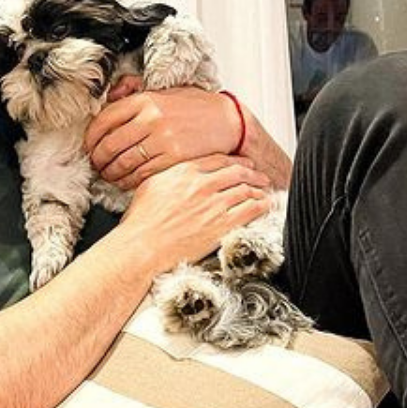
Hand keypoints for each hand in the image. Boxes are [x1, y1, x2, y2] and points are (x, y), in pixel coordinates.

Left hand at [85, 87, 239, 189]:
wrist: (228, 121)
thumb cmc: (195, 107)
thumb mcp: (164, 92)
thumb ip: (135, 94)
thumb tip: (109, 96)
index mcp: (145, 100)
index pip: (104, 120)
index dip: (91, 137)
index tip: (89, 146)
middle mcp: (151, 118)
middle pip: (110, 144)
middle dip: (98, 159)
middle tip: (96, 165)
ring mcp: (162, 139)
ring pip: (123, 162)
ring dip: (111, 173)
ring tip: (108, 175)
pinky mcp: (173, 158)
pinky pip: (142, 174)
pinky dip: (129, 181)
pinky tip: (126, 182)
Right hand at [114, 154, 271, 268]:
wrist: (142, 246)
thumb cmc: (140, 222)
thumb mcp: (150, 187)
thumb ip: (169, 176)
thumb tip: (176, 174)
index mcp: (184, 172)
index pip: (217, 160)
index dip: (234, 161)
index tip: (241, 164)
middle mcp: (201, 185)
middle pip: (236, 172)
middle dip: (252, 172)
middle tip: (259, 175)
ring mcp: (213, 205)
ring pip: (245, 189)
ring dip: (259, 189)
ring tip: (265, 191)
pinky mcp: (222, 225)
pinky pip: (250, 210)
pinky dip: (261, 205)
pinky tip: (266, 205)